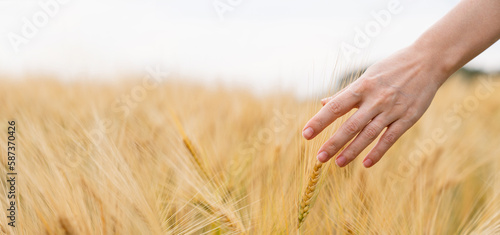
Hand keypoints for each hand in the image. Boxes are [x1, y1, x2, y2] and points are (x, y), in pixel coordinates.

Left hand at [302, 45, 446, 167]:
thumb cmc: (392, 68)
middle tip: (319, 157)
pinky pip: (390, 138)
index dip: (320, 121)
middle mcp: (375, 99)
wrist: (428, 61)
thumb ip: (345, 92)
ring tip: (338, 163)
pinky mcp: (408, 118)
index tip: (306, 134)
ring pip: (368, 135)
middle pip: (350, 125)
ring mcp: (392, 110)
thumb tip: (322, 102)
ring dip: (352, 151)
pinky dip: (378, 152)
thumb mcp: (367, 76)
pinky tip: (366, 164)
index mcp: (362, 87)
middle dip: (333, 143)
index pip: (336, 107)